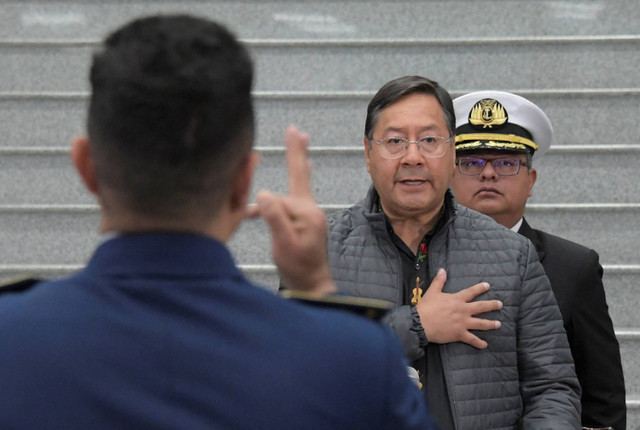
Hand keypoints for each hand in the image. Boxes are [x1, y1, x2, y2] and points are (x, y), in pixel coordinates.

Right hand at [252, 126, 335, 293]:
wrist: (312, 283)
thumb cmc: (298, 267)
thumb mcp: (284, 245)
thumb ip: (276, 218)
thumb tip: (264, 193)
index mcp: (307, 213)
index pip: (279, 198)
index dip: (262, 208)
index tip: (247, 213)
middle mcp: (311, 208)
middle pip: (299, 174)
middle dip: (296, 151)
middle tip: (296, 129)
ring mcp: (310, 212)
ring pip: (298, 182)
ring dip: (296, 162)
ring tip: (299, 137)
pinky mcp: (307, 218)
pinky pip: (298, 192)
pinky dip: (296, 179)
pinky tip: (305, 165)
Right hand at [416, 268, 501, 348]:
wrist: (422, 323)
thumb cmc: (426, 307)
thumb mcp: (432, 291)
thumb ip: (439, 281)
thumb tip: (442, 269)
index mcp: (457, 300)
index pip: (471, 292)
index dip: (480, 288)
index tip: (488, 285)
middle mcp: (463, 310)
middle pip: (481, 307)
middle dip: (492, 305)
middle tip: (500, 304)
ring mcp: (463, 323)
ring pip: (480, 323)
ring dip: (490, 324)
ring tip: (498, 324)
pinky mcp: (460, 334)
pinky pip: (472, 339)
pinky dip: (479, 343)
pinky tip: (485, 345)